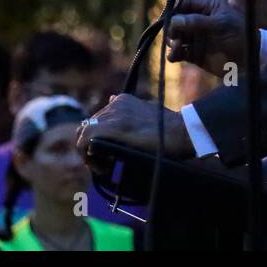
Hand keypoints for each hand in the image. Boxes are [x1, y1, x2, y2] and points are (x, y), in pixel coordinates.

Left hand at [76, 94, 193, 164]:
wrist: (181, 132)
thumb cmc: (171, 129)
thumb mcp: (149, 113)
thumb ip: (131, 110)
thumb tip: (112, 98)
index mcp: (122, 100)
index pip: (99, 119)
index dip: (101, 138)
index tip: (110, 154)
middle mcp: (114, 104)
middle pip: (89, 126)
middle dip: (94, 146)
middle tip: (107, 164)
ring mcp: (111, 115)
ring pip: (84, 134)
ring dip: (91, 153)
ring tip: (106, 167)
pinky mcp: (109, 128)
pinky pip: (84, 141)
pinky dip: (89, 157)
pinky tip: (105, 167)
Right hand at [166, 0, 245, 76]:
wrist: (251, 60)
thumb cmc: (240, 36)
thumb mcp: (221, 24)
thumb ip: (197, 21)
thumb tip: (174, 20)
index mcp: (208, 7)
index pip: (185, 3)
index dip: (174, 8)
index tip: (167, 17)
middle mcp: (199, 20)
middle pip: (176, 20)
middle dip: (171, 27)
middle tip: (173, 35)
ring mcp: (196, 37)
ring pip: (175, 36)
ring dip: (171, 40)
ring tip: (177, 45)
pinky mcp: (194, 53)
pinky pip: (178, 52)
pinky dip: (173, 53)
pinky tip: (174, 55)